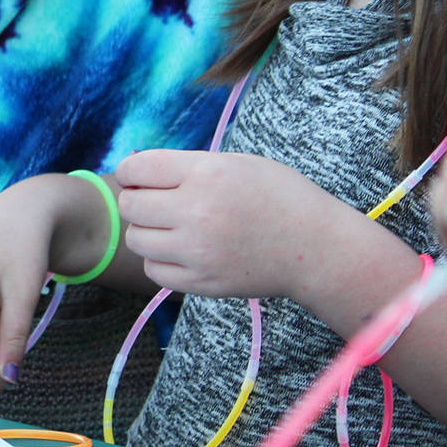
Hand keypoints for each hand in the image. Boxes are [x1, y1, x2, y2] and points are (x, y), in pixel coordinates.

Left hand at [115, 150, 341, 299]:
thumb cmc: (280, 197)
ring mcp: (197, 251)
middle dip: (137, 199)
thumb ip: (188, 166)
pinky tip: (181, 251)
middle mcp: (196, 211)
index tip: (137, 175)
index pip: (137, 167)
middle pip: (130, 205)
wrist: (316, 247)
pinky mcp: (202, 282)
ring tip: (170, 227)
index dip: (130, 170)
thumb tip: (139, 170)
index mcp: (206, 173)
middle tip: (155, 202)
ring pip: (136, 239)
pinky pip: (154, 271)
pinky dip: (160, 260)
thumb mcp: (236, 164)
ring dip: (146, 231)